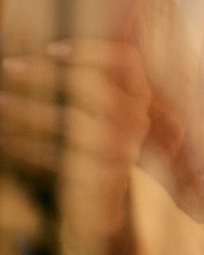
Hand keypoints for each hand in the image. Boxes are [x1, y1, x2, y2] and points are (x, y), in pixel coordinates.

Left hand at [0, 40, 150, 254]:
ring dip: (29, 108)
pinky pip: (57, 156)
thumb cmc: (87, 149)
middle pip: (96, 86)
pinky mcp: (102, 177)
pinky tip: (3, 140)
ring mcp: (123, 151)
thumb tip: (35, 52)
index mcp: (139, 98)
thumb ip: (84, 84)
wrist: (99, 207)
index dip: (91, 49)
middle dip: (48, 73)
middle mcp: (137, 121)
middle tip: (9, 65)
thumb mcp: (95, 113)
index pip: (127, 60)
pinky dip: (26, 145)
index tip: (51, 47)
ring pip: (73, 120)